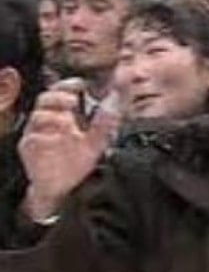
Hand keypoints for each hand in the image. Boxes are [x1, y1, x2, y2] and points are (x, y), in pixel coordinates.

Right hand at [19, 78, 120, 220]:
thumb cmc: (79, 160)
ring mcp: (37, 134)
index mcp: (64, 115)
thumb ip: (107, 120)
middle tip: (73, 101)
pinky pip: (32, 138)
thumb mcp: (98, 140)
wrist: (67, 186)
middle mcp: (48, 121)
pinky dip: (45, 137)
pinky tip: (58, 140)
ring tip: (69, 125)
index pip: (61, 92)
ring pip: (38, 116)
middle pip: (45, 99)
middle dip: (59, 96)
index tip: (81, 84)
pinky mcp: (29, 149)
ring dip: (55, 117)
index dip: (68, 85)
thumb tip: (116, 98)